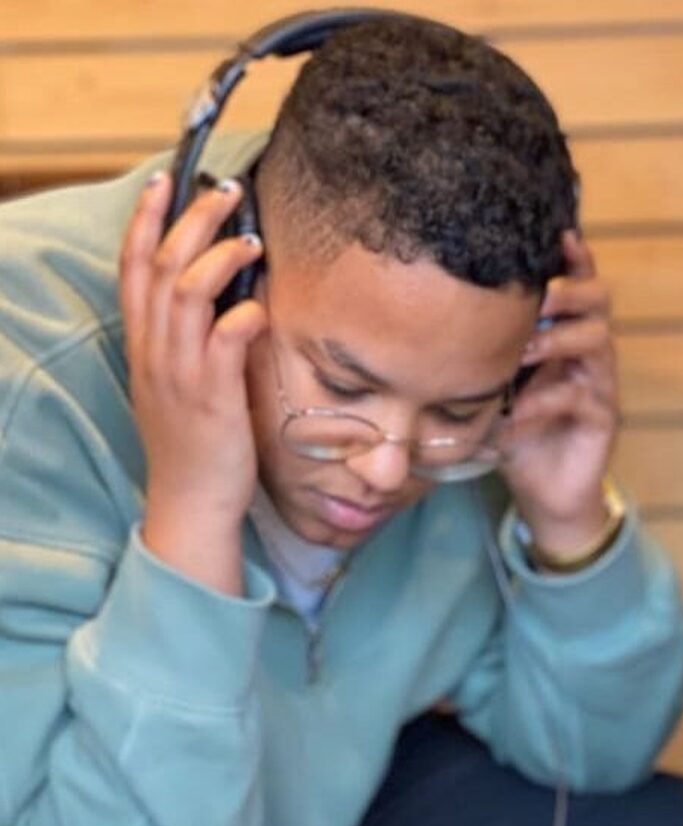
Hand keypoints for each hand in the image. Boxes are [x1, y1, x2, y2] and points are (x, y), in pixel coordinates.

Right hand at [119, 172, 266, 593]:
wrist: (191, 500)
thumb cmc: (198, 439)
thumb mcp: (183, 379)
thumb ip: (194, 336)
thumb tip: (229, 293)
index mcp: (144, 344)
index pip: (132, 266)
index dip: (147, 219)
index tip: (165, 180)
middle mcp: (154, 351)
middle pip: (160, 265)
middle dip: (191, 219)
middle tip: (226, 191)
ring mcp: (179, 373)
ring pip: (186, 292)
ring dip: (220, 257)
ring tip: (252, 239)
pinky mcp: (211, 396)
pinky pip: (223, 341)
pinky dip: (242, 316)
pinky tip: (262, 309)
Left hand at [501, 231, 618, 556]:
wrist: (542, 489)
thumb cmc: (515, 427)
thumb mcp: (493, 382)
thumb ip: (481, 350)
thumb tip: (429, 308)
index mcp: (564, 330)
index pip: (576, 280)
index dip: (572, 255)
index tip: (556, 233)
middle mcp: (588, 349)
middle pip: (600, 298)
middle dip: (569, 290)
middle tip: (537, 295)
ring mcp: (600, 382)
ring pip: (598, 340)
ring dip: (556, 340)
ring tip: (521, 352)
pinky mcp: (603, 417)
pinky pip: (582, 396)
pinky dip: (545, 401)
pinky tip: (515, 413)